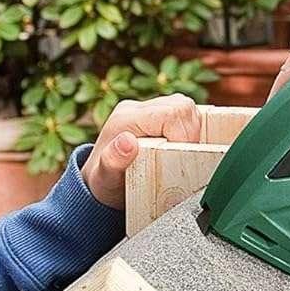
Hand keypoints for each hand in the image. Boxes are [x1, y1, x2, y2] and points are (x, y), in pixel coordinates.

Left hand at [81, 92, 203, 208]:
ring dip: (191, 131)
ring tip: (181, 154)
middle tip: (183, 158)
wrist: (98, 183)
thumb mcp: (105, 178)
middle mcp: (136, 108)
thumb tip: (127, 141)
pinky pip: (184, 114)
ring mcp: (147, 109)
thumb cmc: (104, 183)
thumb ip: (113, 161)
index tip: (180, 159)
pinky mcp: (156, 115)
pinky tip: (181, 147)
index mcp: (126, 118)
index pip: (172, 114)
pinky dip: (189, 130)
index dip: (184, 136)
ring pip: (185, 108)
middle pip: (182, 107)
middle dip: (190, 133)